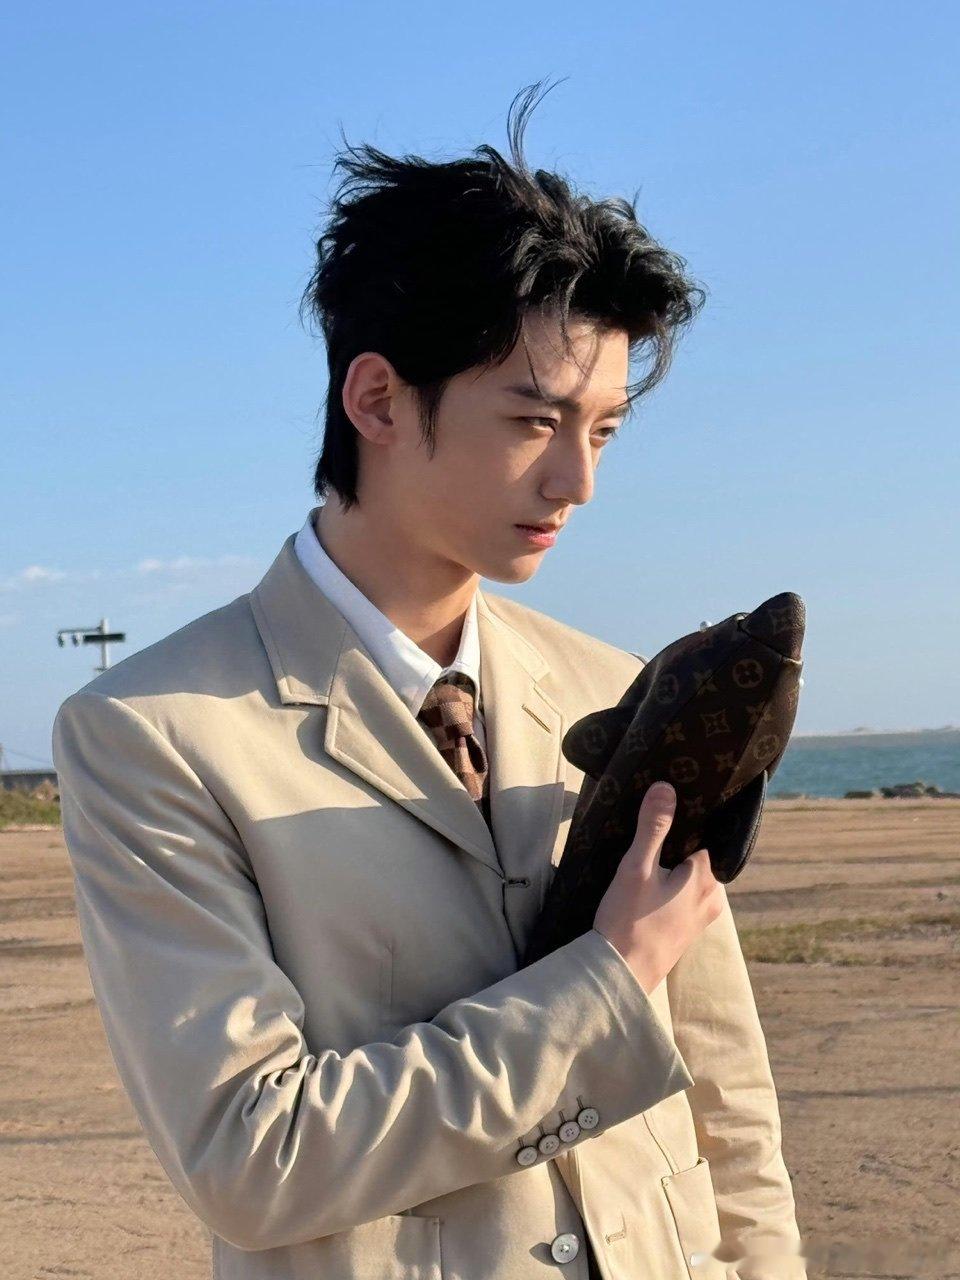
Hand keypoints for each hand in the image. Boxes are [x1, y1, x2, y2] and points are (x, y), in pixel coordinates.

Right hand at [593, 781, 723, 992]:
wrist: (619, 977)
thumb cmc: (628, 921)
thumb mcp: (636, 867)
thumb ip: (653, 827)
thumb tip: (666, 788)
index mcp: (706, 879)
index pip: (703, 836)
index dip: (682, 824)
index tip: (662, 815)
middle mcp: (712, 898)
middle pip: (697, 857)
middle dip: (676, 847)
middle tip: (647, 838)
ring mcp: (701, 918)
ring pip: (690, 879)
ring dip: (671, 869)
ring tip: (644, 862)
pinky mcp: (687, 932)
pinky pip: (684, 898)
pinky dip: (669, 889)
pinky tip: (647, 889)